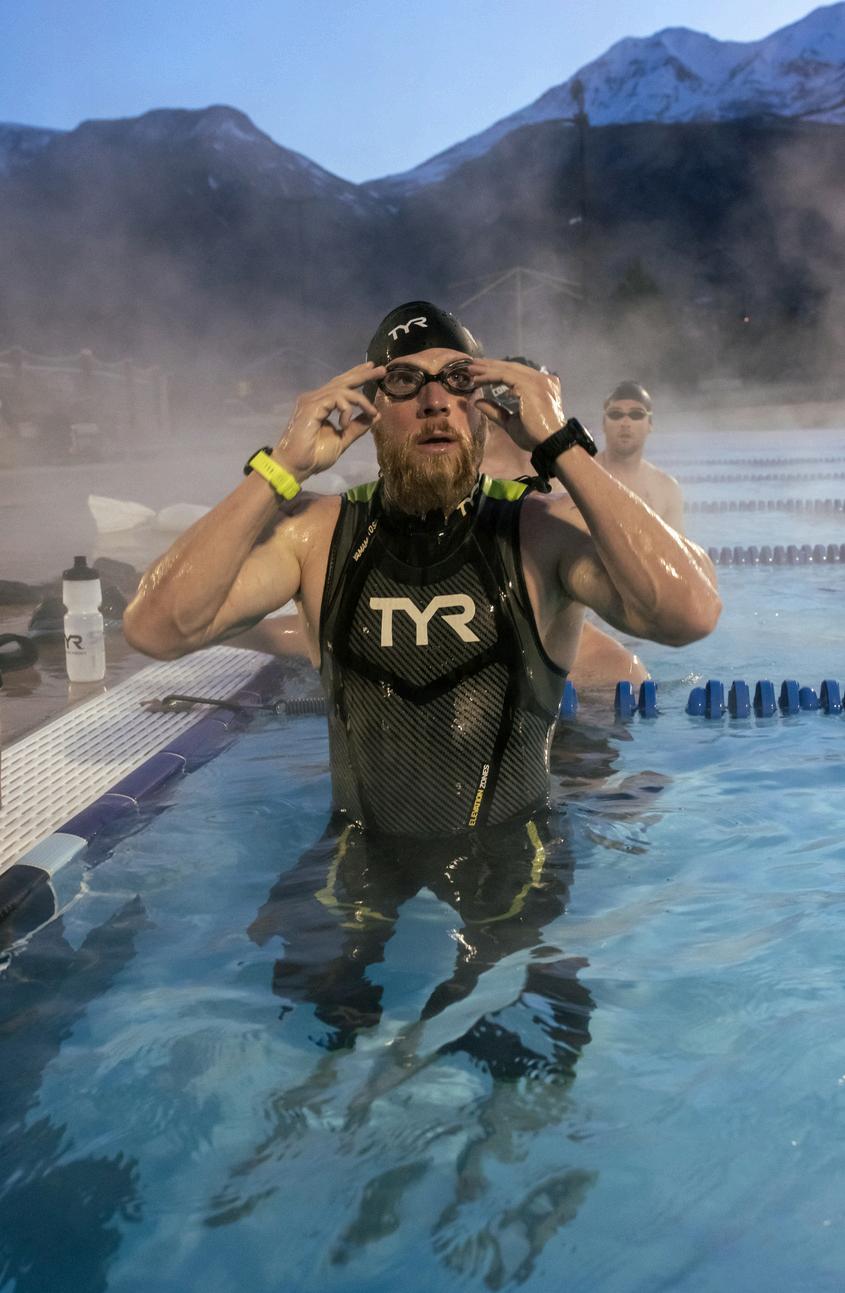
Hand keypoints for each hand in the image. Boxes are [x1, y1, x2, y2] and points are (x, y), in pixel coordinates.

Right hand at [272, 362, 385, 479]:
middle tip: (381, 370)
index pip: (340, 385)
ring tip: (371, 410)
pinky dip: (347, 409)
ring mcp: (312, 401)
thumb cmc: (314, 456)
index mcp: (321, 404)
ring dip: (360, 399)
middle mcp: (315, 398)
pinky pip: (337, 398)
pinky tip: (346, 423)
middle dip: (363, 374)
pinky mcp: (312, 406)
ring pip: (342, 388)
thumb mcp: (342, 439)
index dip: (356, 376)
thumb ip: (356, 427)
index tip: (373, 371)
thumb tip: (375, 415)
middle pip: (342, 380)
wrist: (296, 466)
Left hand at [468, 358, 564, 450]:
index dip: (498, 370)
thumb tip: (477, 402)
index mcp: (542, 384)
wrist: (550, 443)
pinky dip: (490, 377)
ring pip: (507, 370)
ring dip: (487, 370)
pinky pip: (505, 376)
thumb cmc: (534, 436)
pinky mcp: (530, 385)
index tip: (481, 372)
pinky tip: (478, 380)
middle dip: (490, 365)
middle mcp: (542, 379)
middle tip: (472, 364)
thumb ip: (496, 411)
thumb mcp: (511, 422)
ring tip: (471, 370)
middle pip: (512, 367)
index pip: (517, 372)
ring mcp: (538, 380)